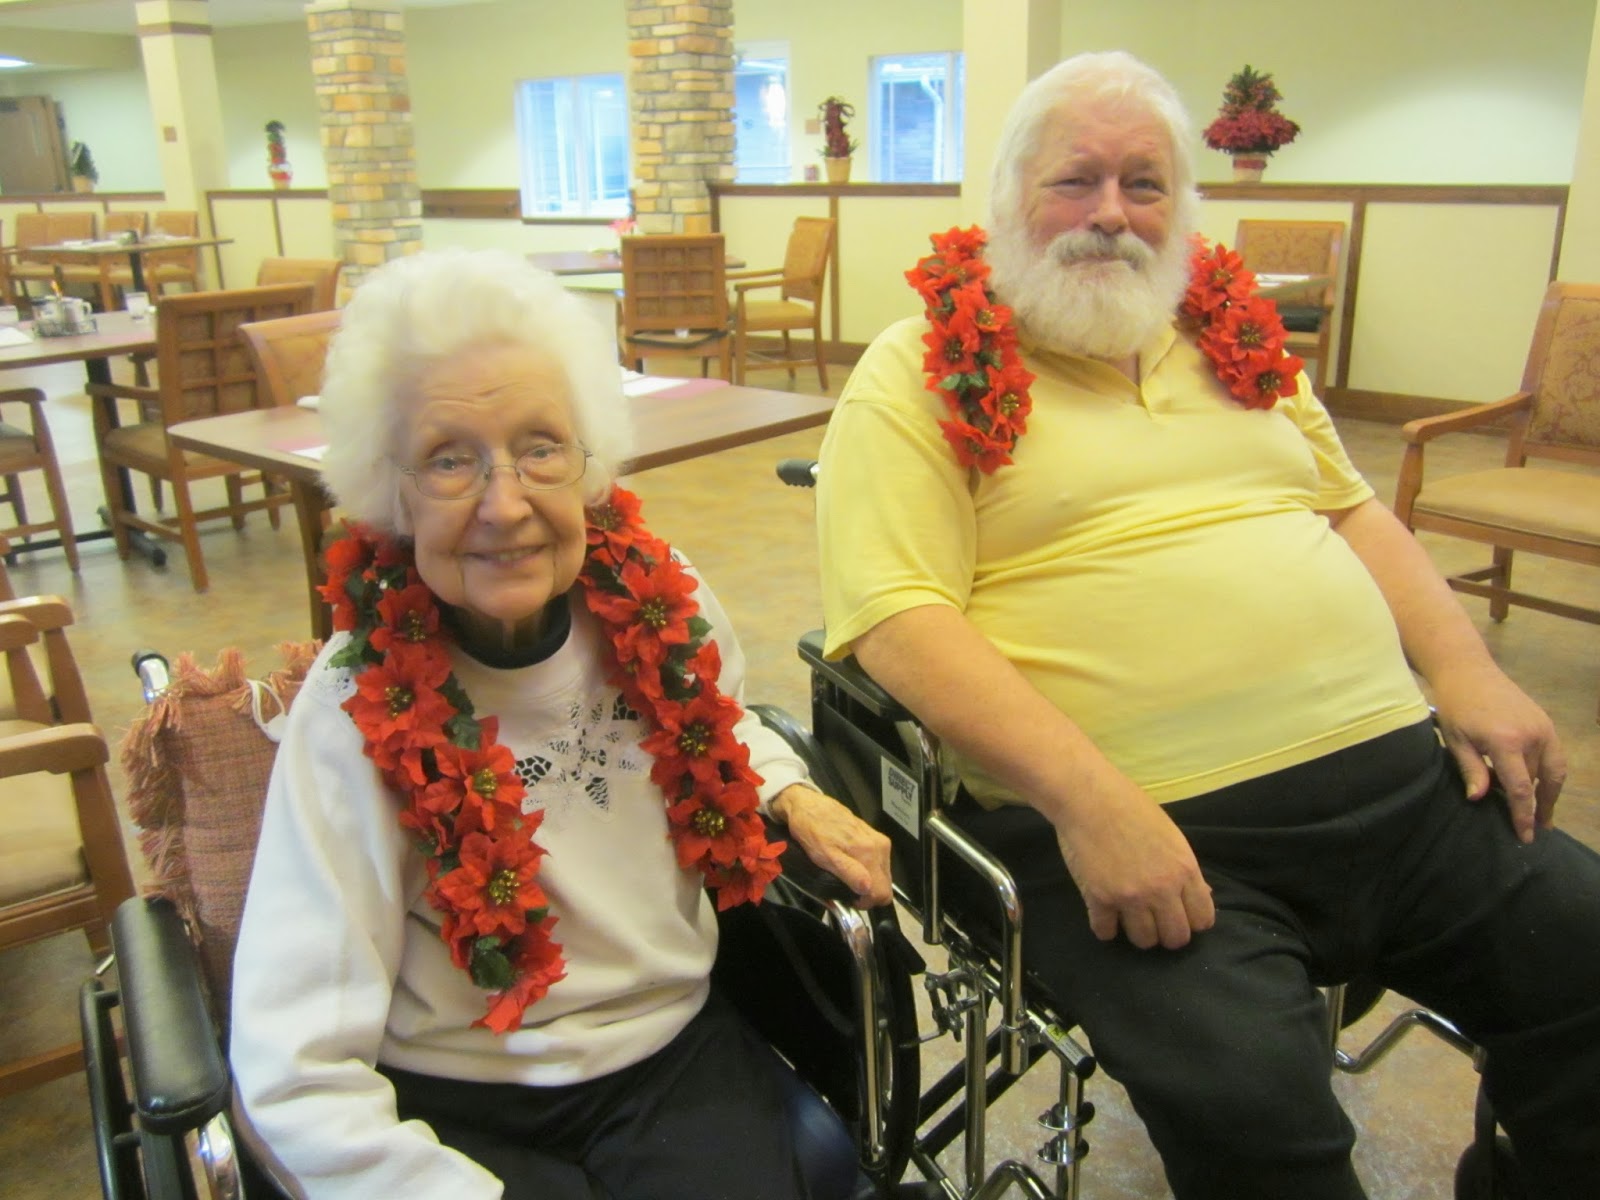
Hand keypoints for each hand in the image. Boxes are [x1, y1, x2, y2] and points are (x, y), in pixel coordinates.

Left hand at [770, 784, 892, 907]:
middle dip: (868, 892)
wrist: (807, 805)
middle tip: (846, 888)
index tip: (851, 899)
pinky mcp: (874, 835)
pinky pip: (878, 862)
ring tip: (847, 874)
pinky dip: (867, 868)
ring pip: (882, 874)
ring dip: (868, 880)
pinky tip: (850, 862)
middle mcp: (880, 846)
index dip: (867, 902)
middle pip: (885, 884)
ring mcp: (878, 839)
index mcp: (870, 853)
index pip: (883, 893)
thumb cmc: (812, 832)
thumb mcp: (825, 857)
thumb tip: (868, 888)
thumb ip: (849, 873)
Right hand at [1050, 774, 1214, 949]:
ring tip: (1127, 916)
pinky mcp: (1099, 899)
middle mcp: (1162, 889)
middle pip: (1175, 938)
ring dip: (1136, 931)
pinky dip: (1105, 927)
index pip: (1202, 920)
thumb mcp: (1170, 835)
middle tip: (1152, 920)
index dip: (1191, 921)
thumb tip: (1203, 894)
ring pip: (1143, 941)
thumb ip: (1186, 869)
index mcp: (1184, 870)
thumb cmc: (1131, 807)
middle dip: (1166, 933)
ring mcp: (1130, 896)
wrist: (1088, 797)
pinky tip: (1104, 914)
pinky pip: (1106, 933)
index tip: (1178, 914)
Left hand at [1431, 661, 1565, 841]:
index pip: (1520, 789)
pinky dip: (1550, 774)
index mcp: (1506, 741)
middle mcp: (1532, 735)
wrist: (1468, 670)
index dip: (1523, 815)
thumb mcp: (1456, 740)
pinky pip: (1554, 755)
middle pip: (1540, 782)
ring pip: (1553, 770)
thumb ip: (1471, 770)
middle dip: (1539, 808)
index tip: (1525, 836)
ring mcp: (1543, 727)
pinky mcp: (1546, 722)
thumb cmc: (1456, 705)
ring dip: (1549, 793)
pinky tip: (1540, 787)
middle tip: (1536, 830)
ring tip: (1542, 815)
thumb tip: (1479, 800)